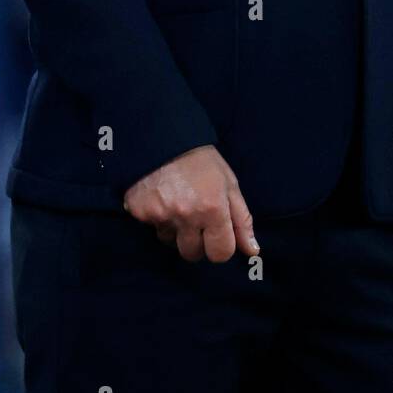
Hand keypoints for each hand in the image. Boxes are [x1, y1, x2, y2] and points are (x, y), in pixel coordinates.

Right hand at [122, 144, 259, 263]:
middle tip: (195, 218)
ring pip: (170, 242)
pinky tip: (161, 198)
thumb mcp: (229, 185)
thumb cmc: (201, 161)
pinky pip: (152, 228)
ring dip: (175, 230)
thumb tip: (253, 251)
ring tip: (177, 203)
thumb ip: (242, 220)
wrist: (164, 137)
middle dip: (196, 242)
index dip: (220, 246)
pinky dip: (157, 218)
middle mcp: (186, 215)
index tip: (216, 234)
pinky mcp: (140, 211)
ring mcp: (161, 215)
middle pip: (192, 255)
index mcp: (213, 209)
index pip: (220, 253)